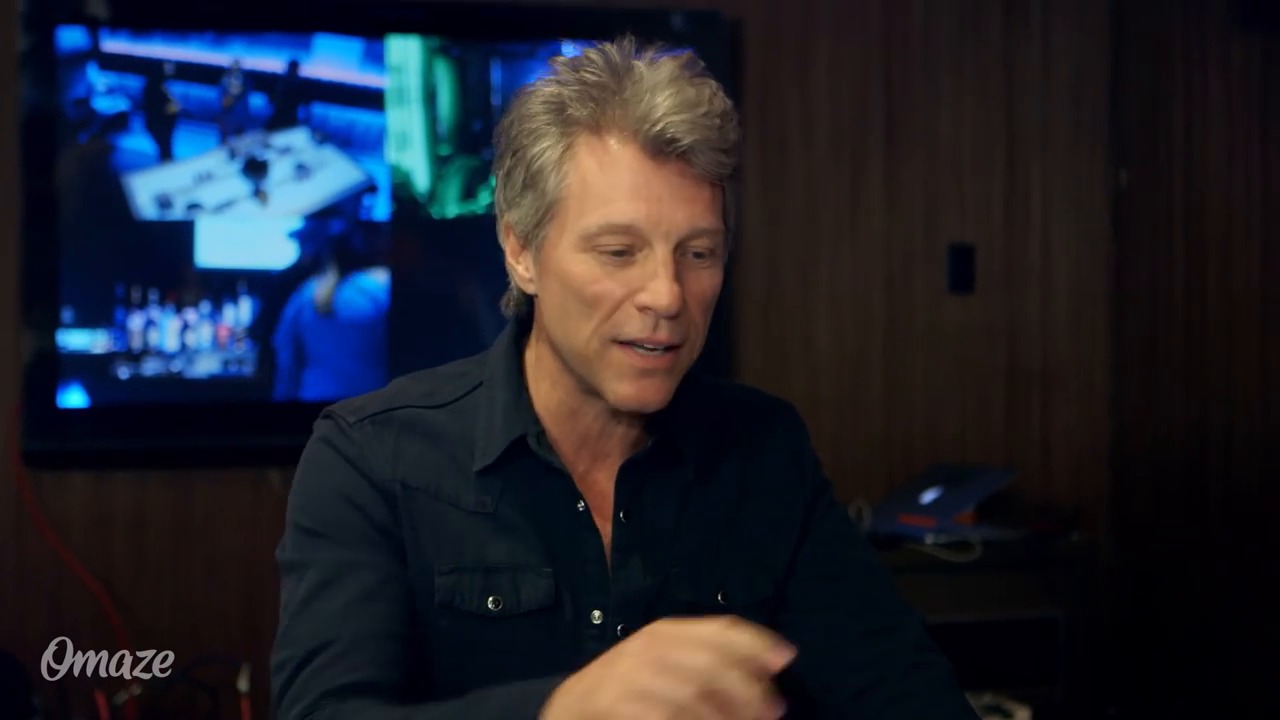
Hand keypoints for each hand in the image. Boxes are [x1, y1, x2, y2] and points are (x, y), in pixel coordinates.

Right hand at [540, 615, 796, 719]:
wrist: (574, 707)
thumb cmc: (633, 682)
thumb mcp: (668, 658)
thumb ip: (711, 656)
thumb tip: (778, 659)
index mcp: (666, 631)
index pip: (719, 628)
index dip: (756, 641)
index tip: (787, 657)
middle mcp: (651, 648)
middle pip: (713, 664)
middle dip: (749, 689)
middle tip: (775, 710)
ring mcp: (633, 678)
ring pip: (694, 695)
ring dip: (728, 715)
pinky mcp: (620, 704)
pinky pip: (667, 716)